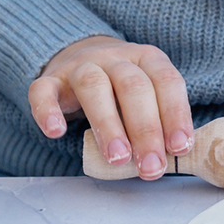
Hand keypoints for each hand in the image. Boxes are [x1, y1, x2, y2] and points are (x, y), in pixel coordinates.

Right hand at [28, 36, 192, 179]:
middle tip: (151, 167)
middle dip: (145, 130)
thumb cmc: (123, 89)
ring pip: (93, 86)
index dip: (175, 114)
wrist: (81, 57)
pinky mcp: (50, 80)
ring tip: (118, 158)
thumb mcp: (149, 95)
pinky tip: (56, 133)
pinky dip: (48, 111)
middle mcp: (116, 58)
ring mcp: (80, 66)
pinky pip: (43, 91)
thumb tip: (173, 158)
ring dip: (108, 125)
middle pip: (133, 86)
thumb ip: (160, 120)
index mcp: (147, 58)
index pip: (166, 82)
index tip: (179, 148)